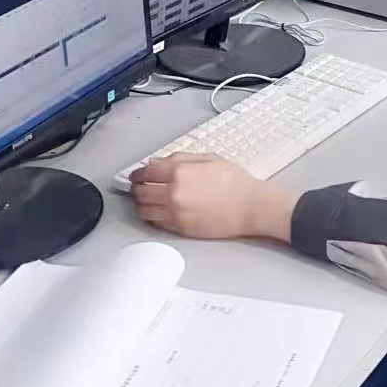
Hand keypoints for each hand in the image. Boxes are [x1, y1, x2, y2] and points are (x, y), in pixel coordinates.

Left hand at [130, 154, 296, 243]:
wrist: (250, 207)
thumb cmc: (235, 183)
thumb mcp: (209, 158)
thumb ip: (180, 158)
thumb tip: (159, 162)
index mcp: (180, 172)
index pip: (146, 172)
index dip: (138, 173)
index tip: (137, 174)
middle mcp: (174, 193)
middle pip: (140, 192)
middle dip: (136, 188)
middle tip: (138, 187)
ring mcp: (176, 213)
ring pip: (144, 210)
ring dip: (141, 204)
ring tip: (145, 200)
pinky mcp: (181, 228)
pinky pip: (156, 222)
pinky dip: (152, 216)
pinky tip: (158, 211)